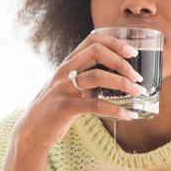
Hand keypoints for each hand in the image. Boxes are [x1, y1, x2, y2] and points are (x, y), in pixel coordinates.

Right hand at [14, 33, 146, 150]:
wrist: (31, 130)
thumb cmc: (54, 107)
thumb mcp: (68, 86)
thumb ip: (86, 77)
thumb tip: (117, 76)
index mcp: (68, 63)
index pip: (92, 40)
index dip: (115, 42)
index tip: (132, 52)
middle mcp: (65, 71)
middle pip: (96, 51)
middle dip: (121, 61)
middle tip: (137, 76)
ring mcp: (63, 88)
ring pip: (98, 76)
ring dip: (123, 83)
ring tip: (138, 92)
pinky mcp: (64, 108)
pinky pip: (95, 105)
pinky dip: (115, 110)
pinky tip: (128, 115)